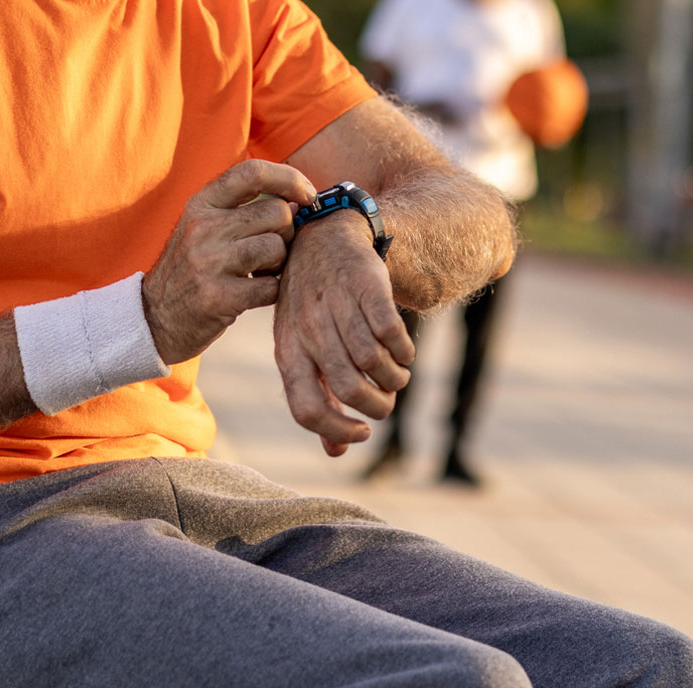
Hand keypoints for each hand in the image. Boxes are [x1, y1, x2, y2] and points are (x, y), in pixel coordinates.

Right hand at [142, 159, 316, 364]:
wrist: (155, 318)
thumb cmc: (193, 268)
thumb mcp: (206, 227)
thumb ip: (246, 210)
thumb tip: (301, 202)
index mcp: (201, 204)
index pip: (252, 172)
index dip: (290, 178)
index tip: (308, 196)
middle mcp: (202, 227)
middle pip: (276, 213)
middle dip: (285, 232)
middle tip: (269, 250)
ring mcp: (208, 262)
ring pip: (276, 248)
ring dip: (278, 263)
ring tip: (259, 272)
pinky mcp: (217, 297)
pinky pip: (272, 286)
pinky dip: (271, 291)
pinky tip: (253, 294)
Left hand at [274, 210, 415, 455]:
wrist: (321, 239)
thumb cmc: (311, 307)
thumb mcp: (302, 349)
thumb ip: (320, 399)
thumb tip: (336, 453)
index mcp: (289, 352)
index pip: (306, 409)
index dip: (338, 429)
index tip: (362, 432)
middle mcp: (309, 331)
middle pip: (347, 387)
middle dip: (376, 405)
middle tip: (386, 401)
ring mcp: (337, 307)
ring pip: (372, 361)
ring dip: (394, 379)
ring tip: (397, 377)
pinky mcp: (366, 287)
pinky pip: (389, 331)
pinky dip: (402, 350)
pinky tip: (403, 353)